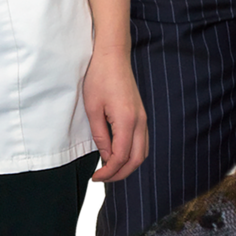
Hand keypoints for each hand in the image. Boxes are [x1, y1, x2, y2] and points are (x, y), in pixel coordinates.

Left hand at [82, 50, 147, 182]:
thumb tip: (105, 155)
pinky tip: (117, 154)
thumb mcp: (92, 109)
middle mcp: (140, 122)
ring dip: (128, 165)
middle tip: (103, 178)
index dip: (109, 172)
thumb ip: (100, 135)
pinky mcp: (141, 115)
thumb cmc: (99, 79)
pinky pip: (142, 142)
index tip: (95, 177)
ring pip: (143, 152)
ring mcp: (143, 118)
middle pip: (137, 159)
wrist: (113, 57)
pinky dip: (132, 154)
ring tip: (110, 169)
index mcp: (126, 121)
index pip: (121, 157)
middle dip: (121, 173)